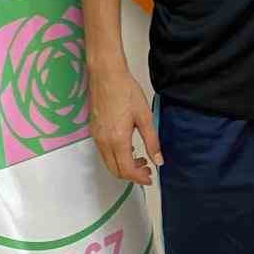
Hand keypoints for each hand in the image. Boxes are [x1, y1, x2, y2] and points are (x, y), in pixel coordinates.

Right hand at [89, 67, 162, 183]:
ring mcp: (96, 137)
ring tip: (140, 158)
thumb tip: (159, 161)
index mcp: (117, 140)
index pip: (127, 170)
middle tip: (147, 169)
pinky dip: (116, 157)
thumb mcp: (145, 117)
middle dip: (132, 175)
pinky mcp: (94, 131)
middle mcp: (103, 142)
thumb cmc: (126, 91)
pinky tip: (128, 148)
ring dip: (123, 166)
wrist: (107, 75)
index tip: (151, 177)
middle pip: (115, 170)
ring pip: (108, 163)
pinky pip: (103, 153)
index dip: (140, 178)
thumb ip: (152, 142)